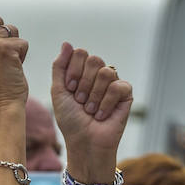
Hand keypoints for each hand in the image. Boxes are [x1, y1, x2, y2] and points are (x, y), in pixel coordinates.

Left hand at [50, 42, 132, 174]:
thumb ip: (60, 67)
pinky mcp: (126, 93)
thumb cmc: (70, 119)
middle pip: (94, 59)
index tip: (70, 89)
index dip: (73, 71)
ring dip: (93, 95)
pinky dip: (106, 102)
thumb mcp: (58, 91)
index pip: (80, 53)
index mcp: (82, 72)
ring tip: (90, 110)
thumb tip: (67, 43)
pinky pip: (118, 86)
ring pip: (106, 72)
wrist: (84, 141)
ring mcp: (113, 82)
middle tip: (80, 101)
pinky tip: (101, 114)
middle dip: (83, 83)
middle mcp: (98, 75)